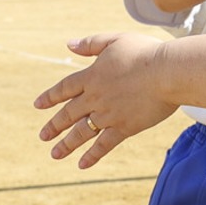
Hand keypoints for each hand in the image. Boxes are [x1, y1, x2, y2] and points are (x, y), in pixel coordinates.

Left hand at [34, 33, 178, 168]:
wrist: (167, 73)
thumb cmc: (146, 53)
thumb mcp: (116, 40)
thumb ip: (92, 43)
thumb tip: (69, 45)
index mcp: (92, 76)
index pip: (65, 88)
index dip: (50, 97)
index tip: (38, 105)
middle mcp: (95, 97)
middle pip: (69, 113)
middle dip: (54, 125)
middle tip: (43, 136)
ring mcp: (108, 114)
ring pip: (81, 132)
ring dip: (67, 144)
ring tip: (54, 154)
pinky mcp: (124, 127)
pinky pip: (103, 145)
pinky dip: (92, 155)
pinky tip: (82, 164)